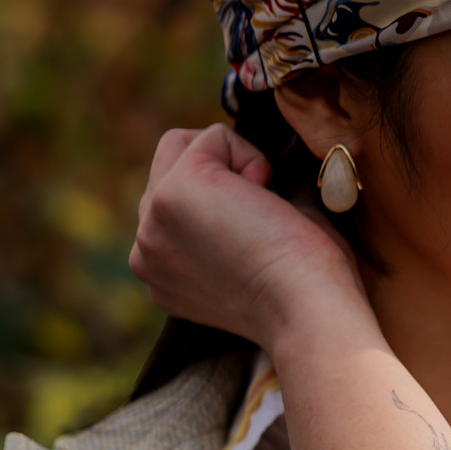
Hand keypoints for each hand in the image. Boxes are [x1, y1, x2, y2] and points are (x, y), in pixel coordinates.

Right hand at [128, 124, 368, 353]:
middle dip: (219, 175)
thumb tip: (254, 171)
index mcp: (160, 276)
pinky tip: (267, 199)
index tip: (256, 241)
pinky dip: (251, 156)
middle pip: (166, 168)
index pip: (170, 205)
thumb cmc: (302, 291)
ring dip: (232, 164)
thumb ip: (225, 219)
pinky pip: (214, 137)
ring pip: (181, 145)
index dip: (220, 201)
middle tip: (261, 219)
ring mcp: (152, 221)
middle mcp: (144, 252)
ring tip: (262, 208)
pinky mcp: (174, 191)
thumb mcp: (246, 256)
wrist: (306, 312)